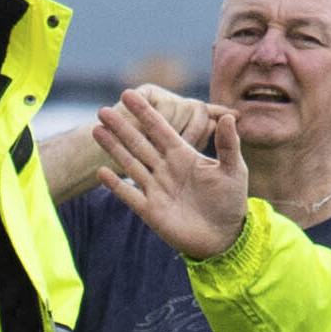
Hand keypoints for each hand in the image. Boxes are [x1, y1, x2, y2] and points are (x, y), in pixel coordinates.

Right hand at [88, 81, 254, 258]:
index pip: (160, 129)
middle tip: (102, 111)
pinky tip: (101, 171)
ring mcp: (156, 189)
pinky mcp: (150, 210)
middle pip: (139, 143)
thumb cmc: (230, 201)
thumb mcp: (234, 170)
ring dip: (113, 148)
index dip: (145, 113)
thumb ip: (228, 145)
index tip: (128, 94)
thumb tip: (229, 116)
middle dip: (121, 127)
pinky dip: (115, 184)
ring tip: (96, 131)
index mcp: (183, 155)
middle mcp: (166, 168)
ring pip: (130, 164)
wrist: (223, 237)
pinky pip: (129, 195)